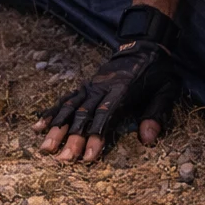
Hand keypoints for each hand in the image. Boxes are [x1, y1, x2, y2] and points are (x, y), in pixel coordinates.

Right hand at [33, 40, 180, 162]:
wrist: (145, 46)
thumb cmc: (157, 73)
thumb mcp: (167, 90)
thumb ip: (156, 114)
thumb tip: (147, 139)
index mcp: (123, 90)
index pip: (106, 114)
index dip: (96, 135)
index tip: (89, 156)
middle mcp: (101, 87)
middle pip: (84, 114)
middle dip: (72, 138)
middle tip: (63, 159)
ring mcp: (90, 86)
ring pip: (70, 107)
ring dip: (56, 128)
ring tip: (45, 148)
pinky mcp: (85, 86)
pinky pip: (65, 99)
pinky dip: (51, 113)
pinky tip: (38, 126)